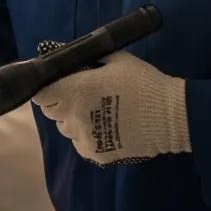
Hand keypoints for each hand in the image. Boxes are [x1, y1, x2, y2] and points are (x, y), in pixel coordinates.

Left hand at [32, 50, 189, 164]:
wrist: (170, 115)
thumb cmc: (141, 82)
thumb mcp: (114, 59)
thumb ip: (86, 58)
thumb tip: (66, 56)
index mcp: (74, 91)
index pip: (41, 94)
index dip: (45, 89)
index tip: (55, 85)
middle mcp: (73, 116)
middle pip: (51, 111)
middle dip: (60, 102)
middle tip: (80, 95)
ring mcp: (83, 138)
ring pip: (66, 129)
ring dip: (74, 120)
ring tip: (96, 112)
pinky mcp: (97, 154)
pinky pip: (81, 144)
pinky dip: (87, 136)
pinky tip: (105, 127)